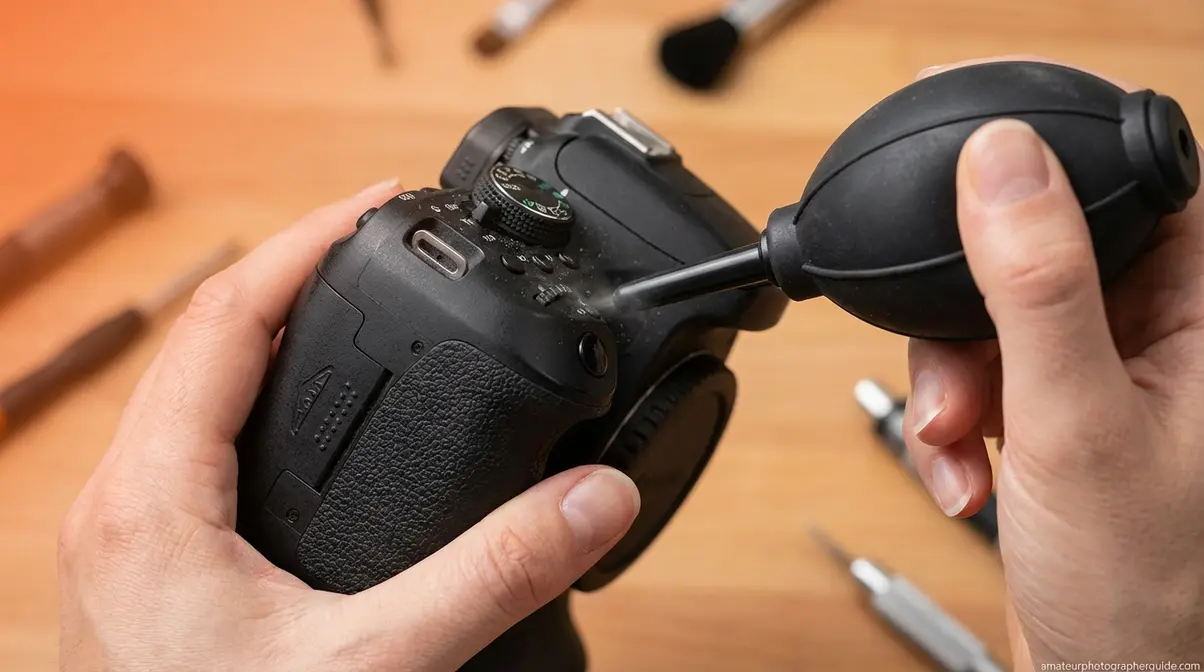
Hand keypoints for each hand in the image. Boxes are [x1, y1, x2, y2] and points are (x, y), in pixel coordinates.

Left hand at [57, 179, 640, 670]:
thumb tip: (595, 500)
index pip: (227, 314)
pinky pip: (196, 444)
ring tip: (354, 303)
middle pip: (206, 338)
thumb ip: (494, 577)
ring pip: (194, 393)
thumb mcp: (376, 666)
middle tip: (381, 244)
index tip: (380, 205)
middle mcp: (123, 501)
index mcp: (154, 497)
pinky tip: (313, 417)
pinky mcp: (147, 569)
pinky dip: (258, 400)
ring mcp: (128, 535)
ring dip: (270, 334)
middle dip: (294, 274)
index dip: (307, 242)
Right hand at [903, 57, 1203, 665]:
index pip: (1134, 180)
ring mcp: (1105, 372)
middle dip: (969, 318)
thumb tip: (1002, 159)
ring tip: (957, 444)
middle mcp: (1159, 331)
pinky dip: (954, 418)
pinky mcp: (1058, 410)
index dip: (1048, 159)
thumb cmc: (1143, 587)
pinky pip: (982, 371)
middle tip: (962, 380)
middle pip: (1036, 249)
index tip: (967, 158)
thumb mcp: (1076, 422)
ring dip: (951, 378)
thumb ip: (1038, 286)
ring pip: (994, 314)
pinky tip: (965, 472)